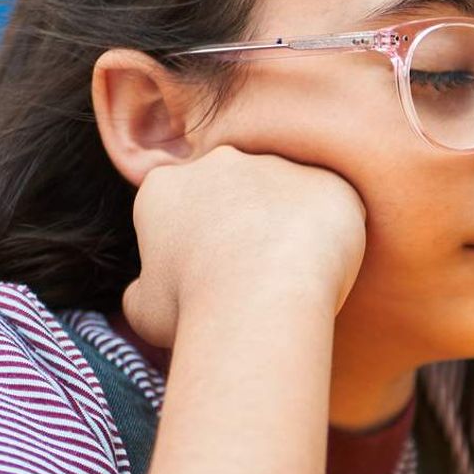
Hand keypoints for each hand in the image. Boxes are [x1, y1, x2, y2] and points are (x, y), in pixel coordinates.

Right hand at [121, 143, 367, 349]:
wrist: (261, 305)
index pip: (181, 206)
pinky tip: (326, 268)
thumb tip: (146, 291)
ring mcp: (274, 165)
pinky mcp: (326, 179)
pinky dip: (330, 232)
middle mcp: (217, 162)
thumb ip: (142, 290)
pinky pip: (331, 204)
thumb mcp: (143, 311)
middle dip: (244, 223)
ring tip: (294, 276)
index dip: (196, 244)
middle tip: (257, 275)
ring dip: (290, 224)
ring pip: (285, 193)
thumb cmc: (194, 312)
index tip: (209, 277)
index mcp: (164, 188)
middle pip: (233, 189)